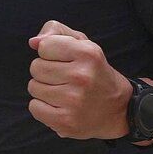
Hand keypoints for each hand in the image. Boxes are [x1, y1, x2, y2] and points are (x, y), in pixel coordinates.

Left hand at [27, 21, 131, 139]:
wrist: (119, 109)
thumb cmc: (95, 73)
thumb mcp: (83, 44)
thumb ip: (57, 32)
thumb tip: (33, 42)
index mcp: (87, 53)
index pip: (44, 46)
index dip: (50, 53)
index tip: (64, 61)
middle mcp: (81, 76)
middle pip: (36, 67)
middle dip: (46, 72)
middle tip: (64, 79)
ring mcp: (73, 100)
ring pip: (33, 87)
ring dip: (44, 89)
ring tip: (63, 92)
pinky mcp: (65, 121)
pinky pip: (34, 107)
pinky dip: (42, 107)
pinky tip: (59, 106)